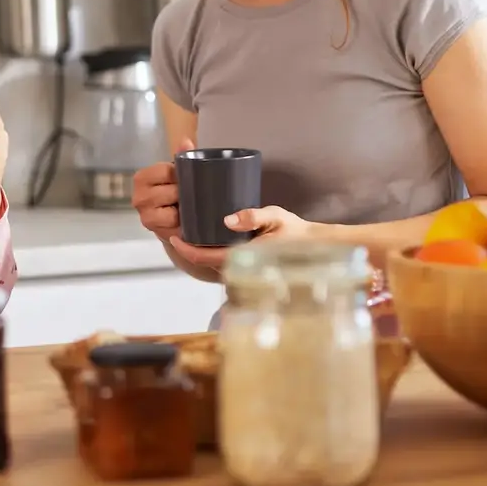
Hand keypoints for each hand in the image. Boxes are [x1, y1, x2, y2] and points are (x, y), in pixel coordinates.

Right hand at [131, 135, 190, 240]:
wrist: (170, 219)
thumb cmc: (172, 190)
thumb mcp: (176, 172)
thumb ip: (181, 155)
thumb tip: (186, 141)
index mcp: (142, 178)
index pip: (167, 172)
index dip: (181, 175)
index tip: (186, 178)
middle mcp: (139, 198)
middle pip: (173, 192)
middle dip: (185, 194)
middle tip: (190, 195)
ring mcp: (145, 217)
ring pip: (173, 213)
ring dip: (184, 210)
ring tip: (186, 208)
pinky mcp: (156, 232)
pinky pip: (176, 227)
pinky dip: (183, 224)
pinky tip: (185, 221)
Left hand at [168, 204, 319, 270]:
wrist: (313, 246)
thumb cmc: (294, 230)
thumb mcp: (275, 217)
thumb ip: (253, 217)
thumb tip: (227, 220)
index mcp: (241, 257)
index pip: (203, 258)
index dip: (185, 249)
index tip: (173, 236)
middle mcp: (238, 267)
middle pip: (204, 261)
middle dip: (188, 248)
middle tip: (177, 228)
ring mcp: (242, 268)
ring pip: (212, 262)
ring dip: (198, 250)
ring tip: (188, 230)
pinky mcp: (247, 265)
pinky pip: (223, 261)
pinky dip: (211, 250)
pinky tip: (207, 237)